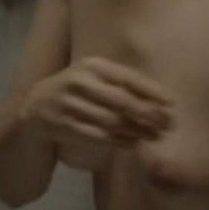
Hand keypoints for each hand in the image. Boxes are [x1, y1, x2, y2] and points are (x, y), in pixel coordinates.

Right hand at [21, 56, 173, 148]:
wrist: (36, 107)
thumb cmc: (76, 91)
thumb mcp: (95, 77)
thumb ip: (122, 83)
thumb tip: (162, 100)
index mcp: (92, 65)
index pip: (129, 78)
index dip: (153, 92)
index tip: (172, 104)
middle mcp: (80, 81)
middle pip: (122, 100)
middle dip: (149, 114)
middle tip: (169, 124)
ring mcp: (70, 103)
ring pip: (112, 120)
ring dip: (137, 130)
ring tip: (155, 136)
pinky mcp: (63, 124)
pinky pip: (98, 135)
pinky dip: (119, 141)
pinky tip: (134, 143)